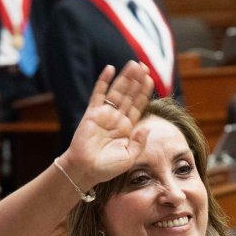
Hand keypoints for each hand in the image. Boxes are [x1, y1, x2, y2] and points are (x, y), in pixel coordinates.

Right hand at [57, 61, 154, 191]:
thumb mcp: (129, 157)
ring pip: (117, 91)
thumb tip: (147, 126)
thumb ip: (139, 142)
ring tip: (133, 64)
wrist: (85, 170)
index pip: (137, 106)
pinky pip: (98, 94)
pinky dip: (103, 81)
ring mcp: (104, 114)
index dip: (144, 93)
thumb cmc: (107, 168)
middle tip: (144, 66)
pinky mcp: (92, 113)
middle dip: (136, 81)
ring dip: (125, 78)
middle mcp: (116, 119)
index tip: (150, 80)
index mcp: (127, 129)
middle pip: (129, 95)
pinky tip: (110, 69)